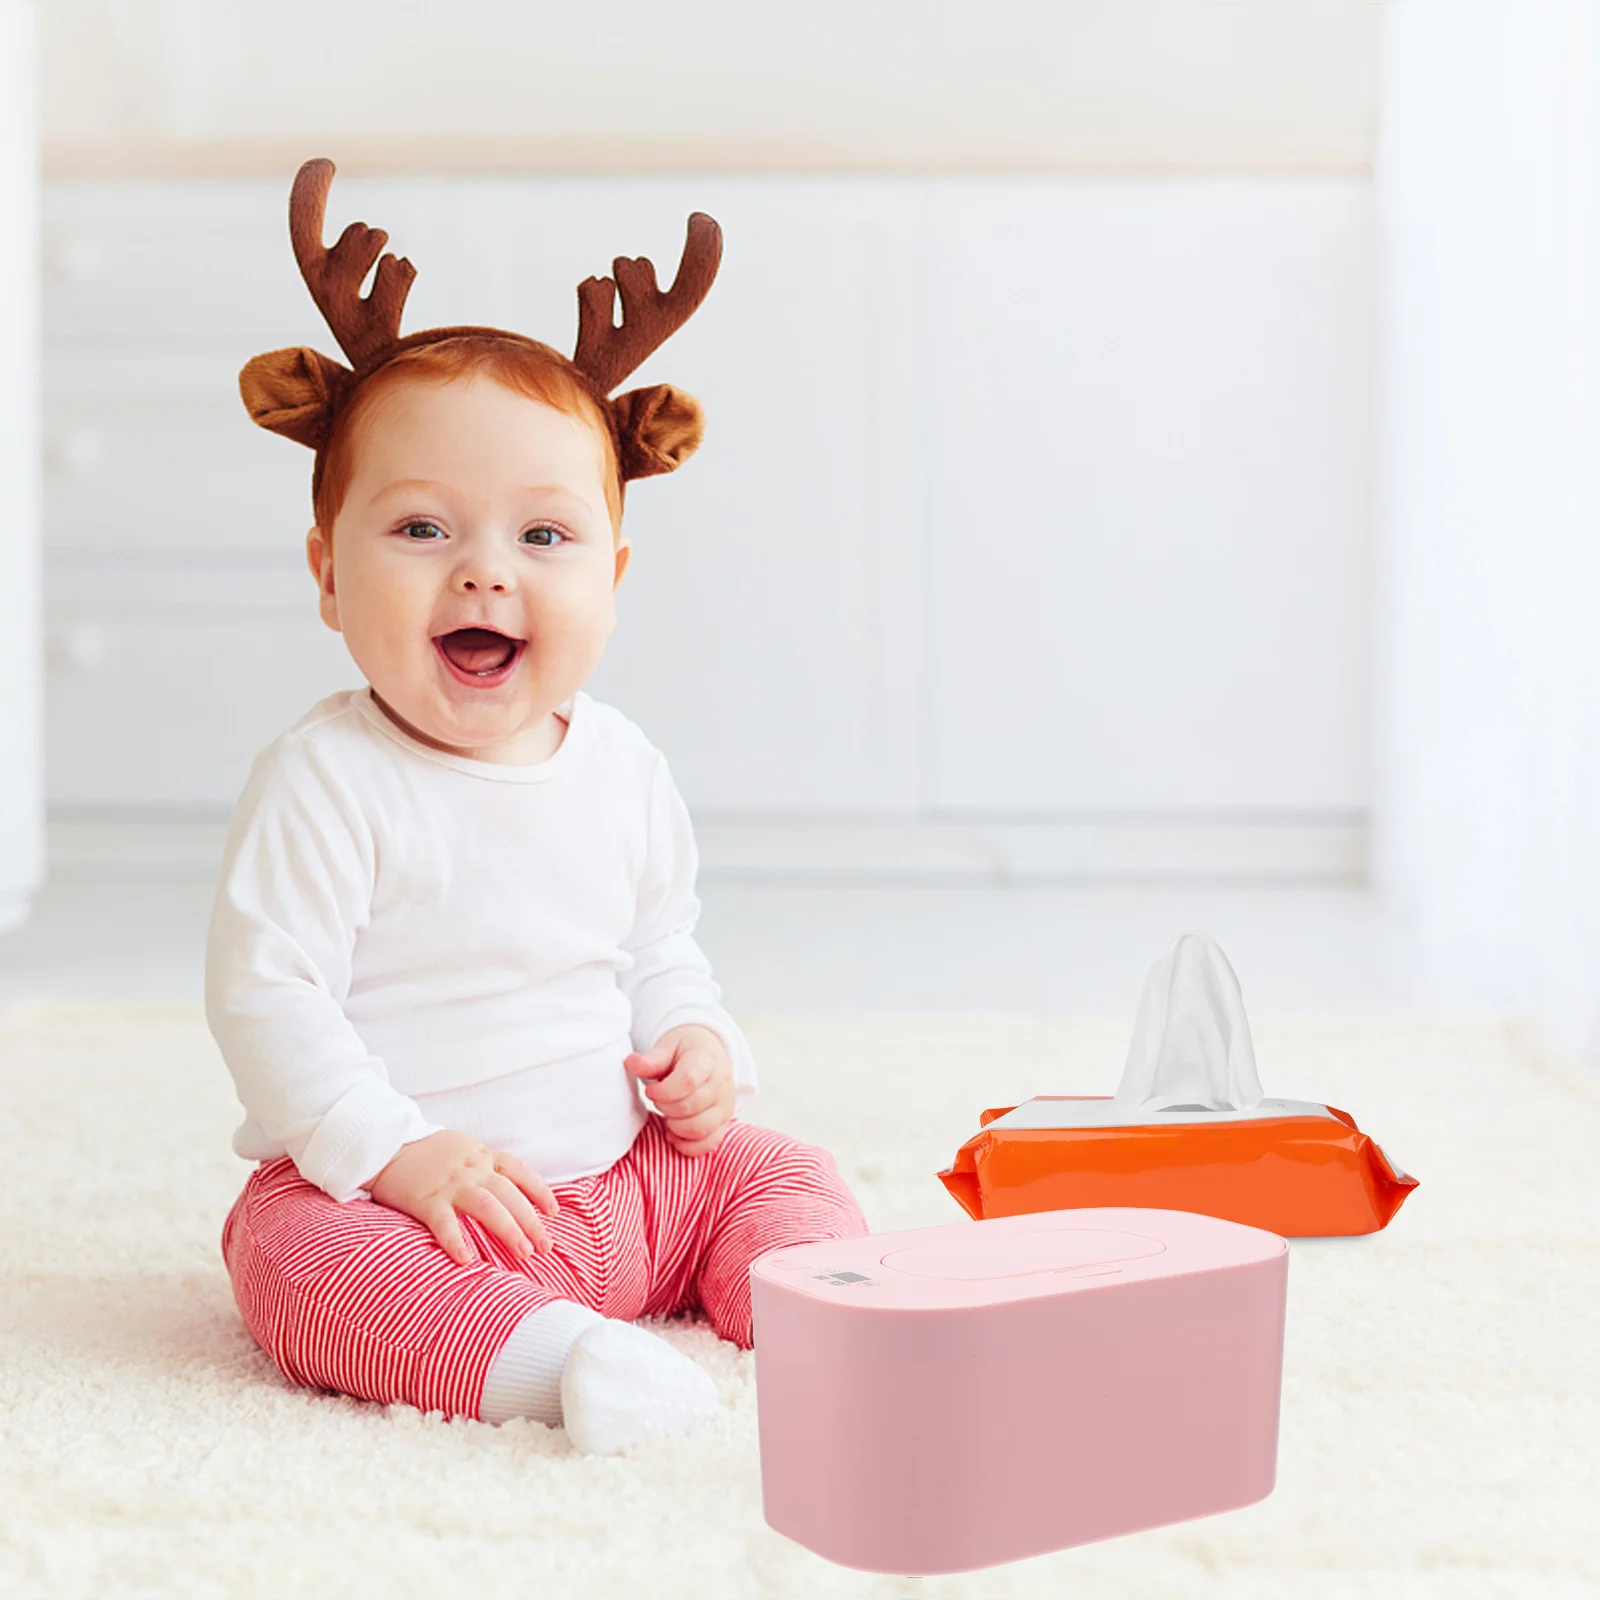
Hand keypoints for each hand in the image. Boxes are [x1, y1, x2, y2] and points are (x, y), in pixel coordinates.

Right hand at [366, 1129, 558, 1266]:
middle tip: (545, 1247)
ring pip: (488, 1206)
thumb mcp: (463, 1147)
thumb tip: (507, 1188)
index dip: (539, 1191)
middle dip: (531, 1221)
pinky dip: (456, 1241)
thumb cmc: (427, 1152)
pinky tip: (467, 1260)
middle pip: (510, 1194)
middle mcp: (472, 1169)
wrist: (386, 1144)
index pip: (520, 1171)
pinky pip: (444, 1223)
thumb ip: (484, 1164)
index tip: (553, 1212)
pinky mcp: (425, 1200)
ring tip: (523, 1253)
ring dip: (509, 1230)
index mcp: (482, 1156)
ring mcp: (450, 1184)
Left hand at [624, 1024, 735, 1156]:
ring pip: (699, 1128)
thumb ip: (651, 1060)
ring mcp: (725, 1105)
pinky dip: (687, 1145)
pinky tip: (674, 1133)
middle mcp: (721, 1083)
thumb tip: (631, 1063)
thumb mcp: (668, 1046)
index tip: (650, 1091)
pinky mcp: (724, 1122)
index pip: (688, 1080)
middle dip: (665, 1108)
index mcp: (706, 1060)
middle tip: (657, 1101)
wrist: (710, 1054)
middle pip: (690, 1107)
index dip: (664, 1091)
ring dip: (675, 1127)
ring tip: (667, 1115)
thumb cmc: (685, 1051)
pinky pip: (709, 1143)